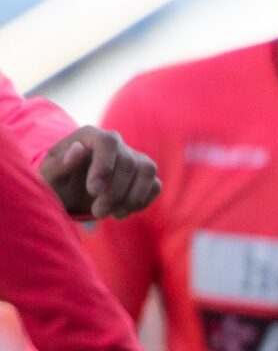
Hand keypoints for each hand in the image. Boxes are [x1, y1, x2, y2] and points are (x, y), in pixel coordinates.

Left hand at [39, 127, 159, 219]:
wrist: (69, 192)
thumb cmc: (57, 182)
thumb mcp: (49, 177)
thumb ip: (59, 164)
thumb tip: (79, 148)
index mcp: (90, 135)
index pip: (107, 143)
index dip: (104, 166)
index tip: (94, 191)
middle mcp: (115, 142)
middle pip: (128, 162)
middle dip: (115, 192)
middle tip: (98, 212)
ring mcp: (133, 157)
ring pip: (147, 171)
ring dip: (132, 197)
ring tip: (113, 214)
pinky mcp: (144, 175)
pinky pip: (155, 185)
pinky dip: (141, 201)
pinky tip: (121, 211)